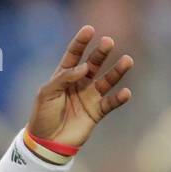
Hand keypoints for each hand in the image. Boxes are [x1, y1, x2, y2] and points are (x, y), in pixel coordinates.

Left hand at [27, 25, 132, 147]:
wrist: (47, 142)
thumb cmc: (42, 115)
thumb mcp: (46, 93)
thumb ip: (64, 78)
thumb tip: (84, 67)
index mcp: (63, 76)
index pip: (73, 55)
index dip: (81, 42)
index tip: (89, 29)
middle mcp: (79, 84)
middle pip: (93, 64)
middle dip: (101, 53)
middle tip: (108, 42)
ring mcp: (89, 97)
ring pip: (106, 81)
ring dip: (117, 71)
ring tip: (128, 61)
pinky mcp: (97, 112)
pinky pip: (111, 103)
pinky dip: (119, 98)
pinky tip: (126, 92)